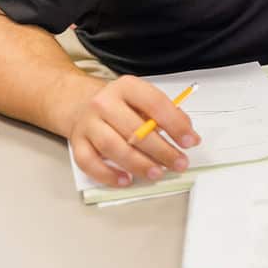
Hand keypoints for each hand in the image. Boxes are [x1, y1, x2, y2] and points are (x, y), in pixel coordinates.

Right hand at [67, 76, 201, 186]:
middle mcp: (104, 103)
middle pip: (134, 129)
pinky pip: (89, 162)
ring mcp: (88, 123)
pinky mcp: (77, 142)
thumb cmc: (121, 104)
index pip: (155, 104)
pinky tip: (126, 180)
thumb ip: (167, 113)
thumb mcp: (145, 99)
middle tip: (179, 163)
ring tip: (157, 173)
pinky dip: (108, 174)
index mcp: (127, 87)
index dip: (175, 124)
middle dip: (161, 150)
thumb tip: (187, 133)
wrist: (82, 104)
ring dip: (138, 164)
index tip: (190, 141)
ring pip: (113, 147)